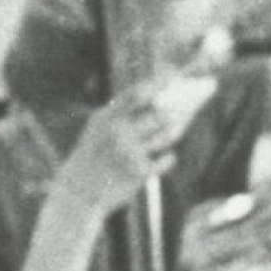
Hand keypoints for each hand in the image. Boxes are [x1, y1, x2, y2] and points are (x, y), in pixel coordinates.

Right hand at [55, 90, 179, 220]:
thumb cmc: (93, 157)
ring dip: (174, 131)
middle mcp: (118, 132)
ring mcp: (129, 152)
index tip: (175, 78)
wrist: (79, 192)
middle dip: (177, 110)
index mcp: (106, 118)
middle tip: (191, 105)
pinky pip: (166, 160)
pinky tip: (167, 157)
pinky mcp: (139, 171)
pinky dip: (169, 158)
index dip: (158, 85)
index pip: (136, 94)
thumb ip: (121, 115)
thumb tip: (157, 103)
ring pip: (166, 136)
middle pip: (159, 114)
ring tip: (178, 128)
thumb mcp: (98, 131)